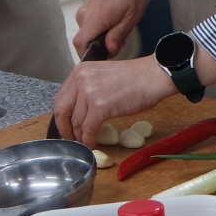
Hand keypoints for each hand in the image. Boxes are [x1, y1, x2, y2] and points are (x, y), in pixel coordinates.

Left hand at [53, 56, 179, 145]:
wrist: (153, 77)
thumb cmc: (136, 77)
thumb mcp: (103, 75)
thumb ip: (88, 87)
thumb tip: (80, 108)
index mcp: (80, 71)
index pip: (62, 97)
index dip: (63, 115)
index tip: (66, 125)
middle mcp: (80, 80)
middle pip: (62, 110)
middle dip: (64, 128)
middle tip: (70, 138)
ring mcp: (89, 94)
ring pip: (76, 122)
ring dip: (79, 136)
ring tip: (84, 142)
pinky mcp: (100, 107)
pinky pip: (88, 129)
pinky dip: (88, 139)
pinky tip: (91, 144)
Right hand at [75, 0, 152, 57]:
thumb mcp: (130, 17)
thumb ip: (118, 35)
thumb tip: (109, 51)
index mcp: (95, 18)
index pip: (80, 43)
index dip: (88, 55)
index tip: (102, 57)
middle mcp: (84, 16)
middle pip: (85, 41)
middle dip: (100, 47)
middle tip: (118, 43)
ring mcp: (82, 12)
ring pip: (87, 35)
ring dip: (100, 38)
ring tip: (117, 30)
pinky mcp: (84, 11)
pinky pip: (88, 27)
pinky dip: (98, 31)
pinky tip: (112, 25)